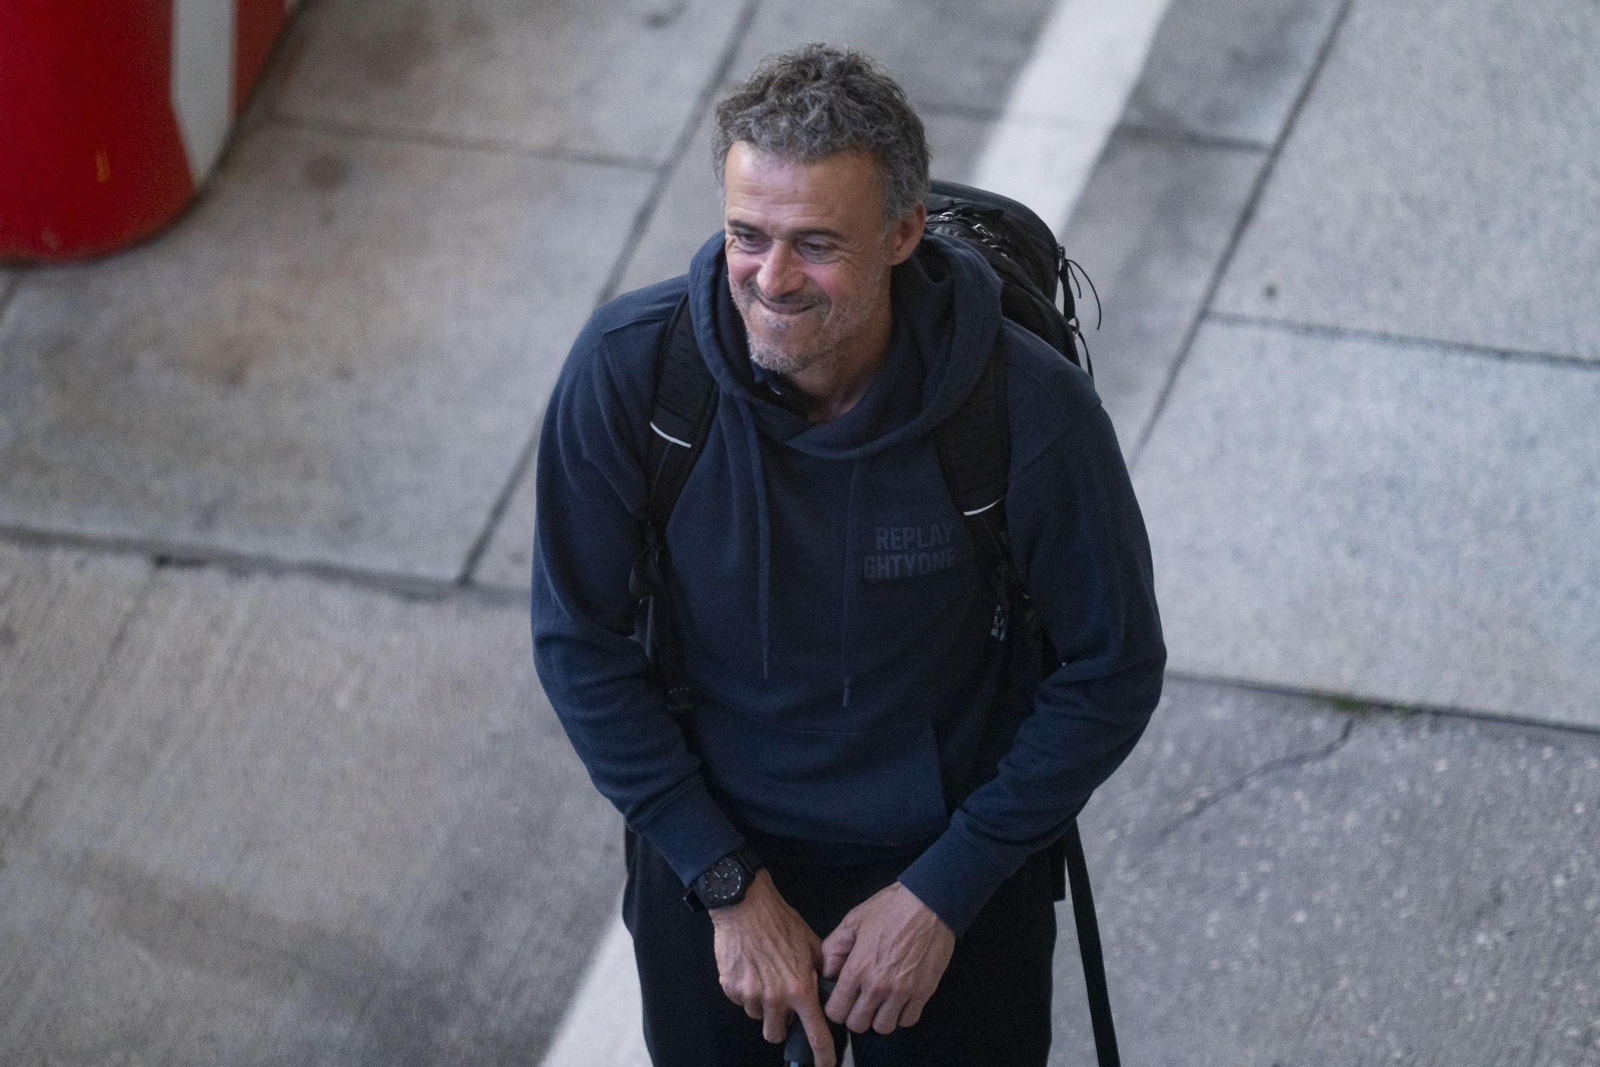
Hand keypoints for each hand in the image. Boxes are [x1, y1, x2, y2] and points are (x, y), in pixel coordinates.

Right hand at [710, 870, 835, 1066]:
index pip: (816, 1034)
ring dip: (763, 1005)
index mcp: (800, 989)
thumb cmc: (780, 921)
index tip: (825, 1065)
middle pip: (776, 1035)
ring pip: (757, 1016)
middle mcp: (775, 998)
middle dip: (781, 1025)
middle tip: (783, 1004)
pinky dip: (746, 990)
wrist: (745, 905)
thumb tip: (830, 989)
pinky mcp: (730, 987)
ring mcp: (750, 994)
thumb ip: (822, 971)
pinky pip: (740, 1001)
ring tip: (765, 976)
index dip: (823, 1056)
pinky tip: (751, 968)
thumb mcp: (811, 944)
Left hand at [820, 881, 954, 1034]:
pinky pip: (908, 1020)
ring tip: (880, 1001)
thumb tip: (828, 972)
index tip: (841, 1000)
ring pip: (884, 1027)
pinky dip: (902, 1015)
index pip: (836, 1012)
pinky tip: (899, 1000)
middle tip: (860, 1002)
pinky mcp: (923, 992)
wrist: (929, 903)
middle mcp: (878, 986)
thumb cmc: (890, 908)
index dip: (835, 1008)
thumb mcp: (853, 920)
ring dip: (879, 1017)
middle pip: (858, 1025)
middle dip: (855, 1016)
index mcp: (857, 968)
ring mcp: (902, 992)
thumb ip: (834, 948)